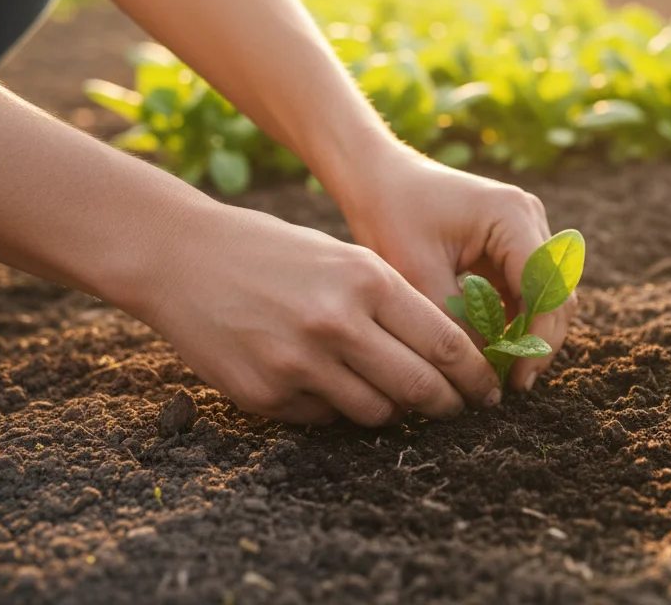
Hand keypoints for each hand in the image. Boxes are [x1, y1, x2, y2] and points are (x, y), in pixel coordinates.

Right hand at [136, 203, 501, 424]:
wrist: (182, 257)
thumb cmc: (276, 252)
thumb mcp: (346, 258)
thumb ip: (395, 303)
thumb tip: (447, 357)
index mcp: (366, 280)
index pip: (444, 343)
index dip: (475, 374)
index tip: (488, 388)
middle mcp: (336, 323)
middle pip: (419, 386)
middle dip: (449, 404)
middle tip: (460, 409)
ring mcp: (299, 362)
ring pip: (377, 412)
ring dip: (393, 409)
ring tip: (393, 393)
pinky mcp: (265, 394)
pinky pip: (326, 417)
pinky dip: (338, 407)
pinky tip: (327, 382)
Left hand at [332, 143, 576, 391]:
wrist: (377, 179)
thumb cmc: (391, 216)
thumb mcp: (418, 276)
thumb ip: (456, 323)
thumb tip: (485, 375)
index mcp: (512, 216)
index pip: (546, 288)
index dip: (538, 339)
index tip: (515, 380)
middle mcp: (529, 218)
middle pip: (557, 293)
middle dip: (539, 342)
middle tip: (513, 386)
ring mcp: (525, 229)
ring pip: (547, 295)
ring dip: (529, 334)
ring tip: (502, 374)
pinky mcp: (513, 244)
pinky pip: (527, 291)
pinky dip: (515, 322)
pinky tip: (493, 352)